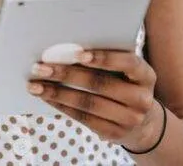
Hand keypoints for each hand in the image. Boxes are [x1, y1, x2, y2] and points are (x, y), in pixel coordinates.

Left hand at [27, 50, 163, 150]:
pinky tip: (48, 98)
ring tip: (36, 85)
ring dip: (58, 93)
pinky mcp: (114, 134)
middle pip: (101, 84)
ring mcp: (130, 119)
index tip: (78, 53)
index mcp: (146, 76)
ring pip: (88, 103)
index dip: (104, 58)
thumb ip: (109, 60)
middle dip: (67, 73)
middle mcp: (142, 99)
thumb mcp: (127, 73)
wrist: (143, 123)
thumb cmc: (127, 86)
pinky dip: (62, 106)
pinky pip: (84, 118)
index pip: (129, 63)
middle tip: (42, 67)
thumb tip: (68, 48)